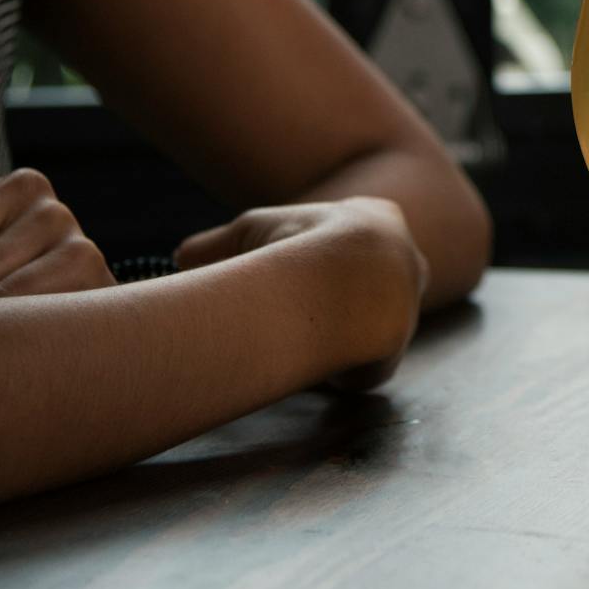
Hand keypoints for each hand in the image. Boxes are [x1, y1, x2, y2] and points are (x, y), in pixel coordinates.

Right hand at [175, 197, 427, 390]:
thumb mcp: (249, 231)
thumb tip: (183, 259)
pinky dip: (331, 368)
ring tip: (291, 342)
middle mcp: (405, 261)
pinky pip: (359, 365)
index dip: (314, 256)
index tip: (287, 270)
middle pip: (362, 289)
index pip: (349, 240)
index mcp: (381, 219)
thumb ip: (218, 247)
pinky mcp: (395, 349)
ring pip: (361, 329)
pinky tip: (307, 365)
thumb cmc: (295, 245)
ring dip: (329, 337)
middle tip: (287, 316)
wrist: (341, 281)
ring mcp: (406, 307)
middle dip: (326, 303)